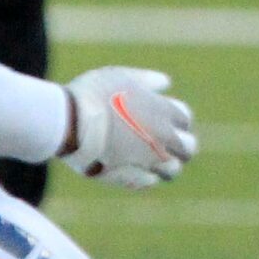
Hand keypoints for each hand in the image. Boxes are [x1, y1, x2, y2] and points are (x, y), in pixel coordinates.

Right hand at [62, 66, 196, 185]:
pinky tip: (131, 167)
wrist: (70, 122)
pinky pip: (148, 181)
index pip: (185, 119)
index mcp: (164, 111)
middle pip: (188, 148)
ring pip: (173, 170)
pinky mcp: (132, 178)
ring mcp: (150, 160)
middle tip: (165, 145)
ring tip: (150, 160)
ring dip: (166, 165)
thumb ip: (147, 80)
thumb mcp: (122, 76)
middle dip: (180, 147)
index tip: (163, 120)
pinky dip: (144, 176)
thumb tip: (166, 83)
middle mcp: (164, 138)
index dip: (175, 120)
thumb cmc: (93, 94)